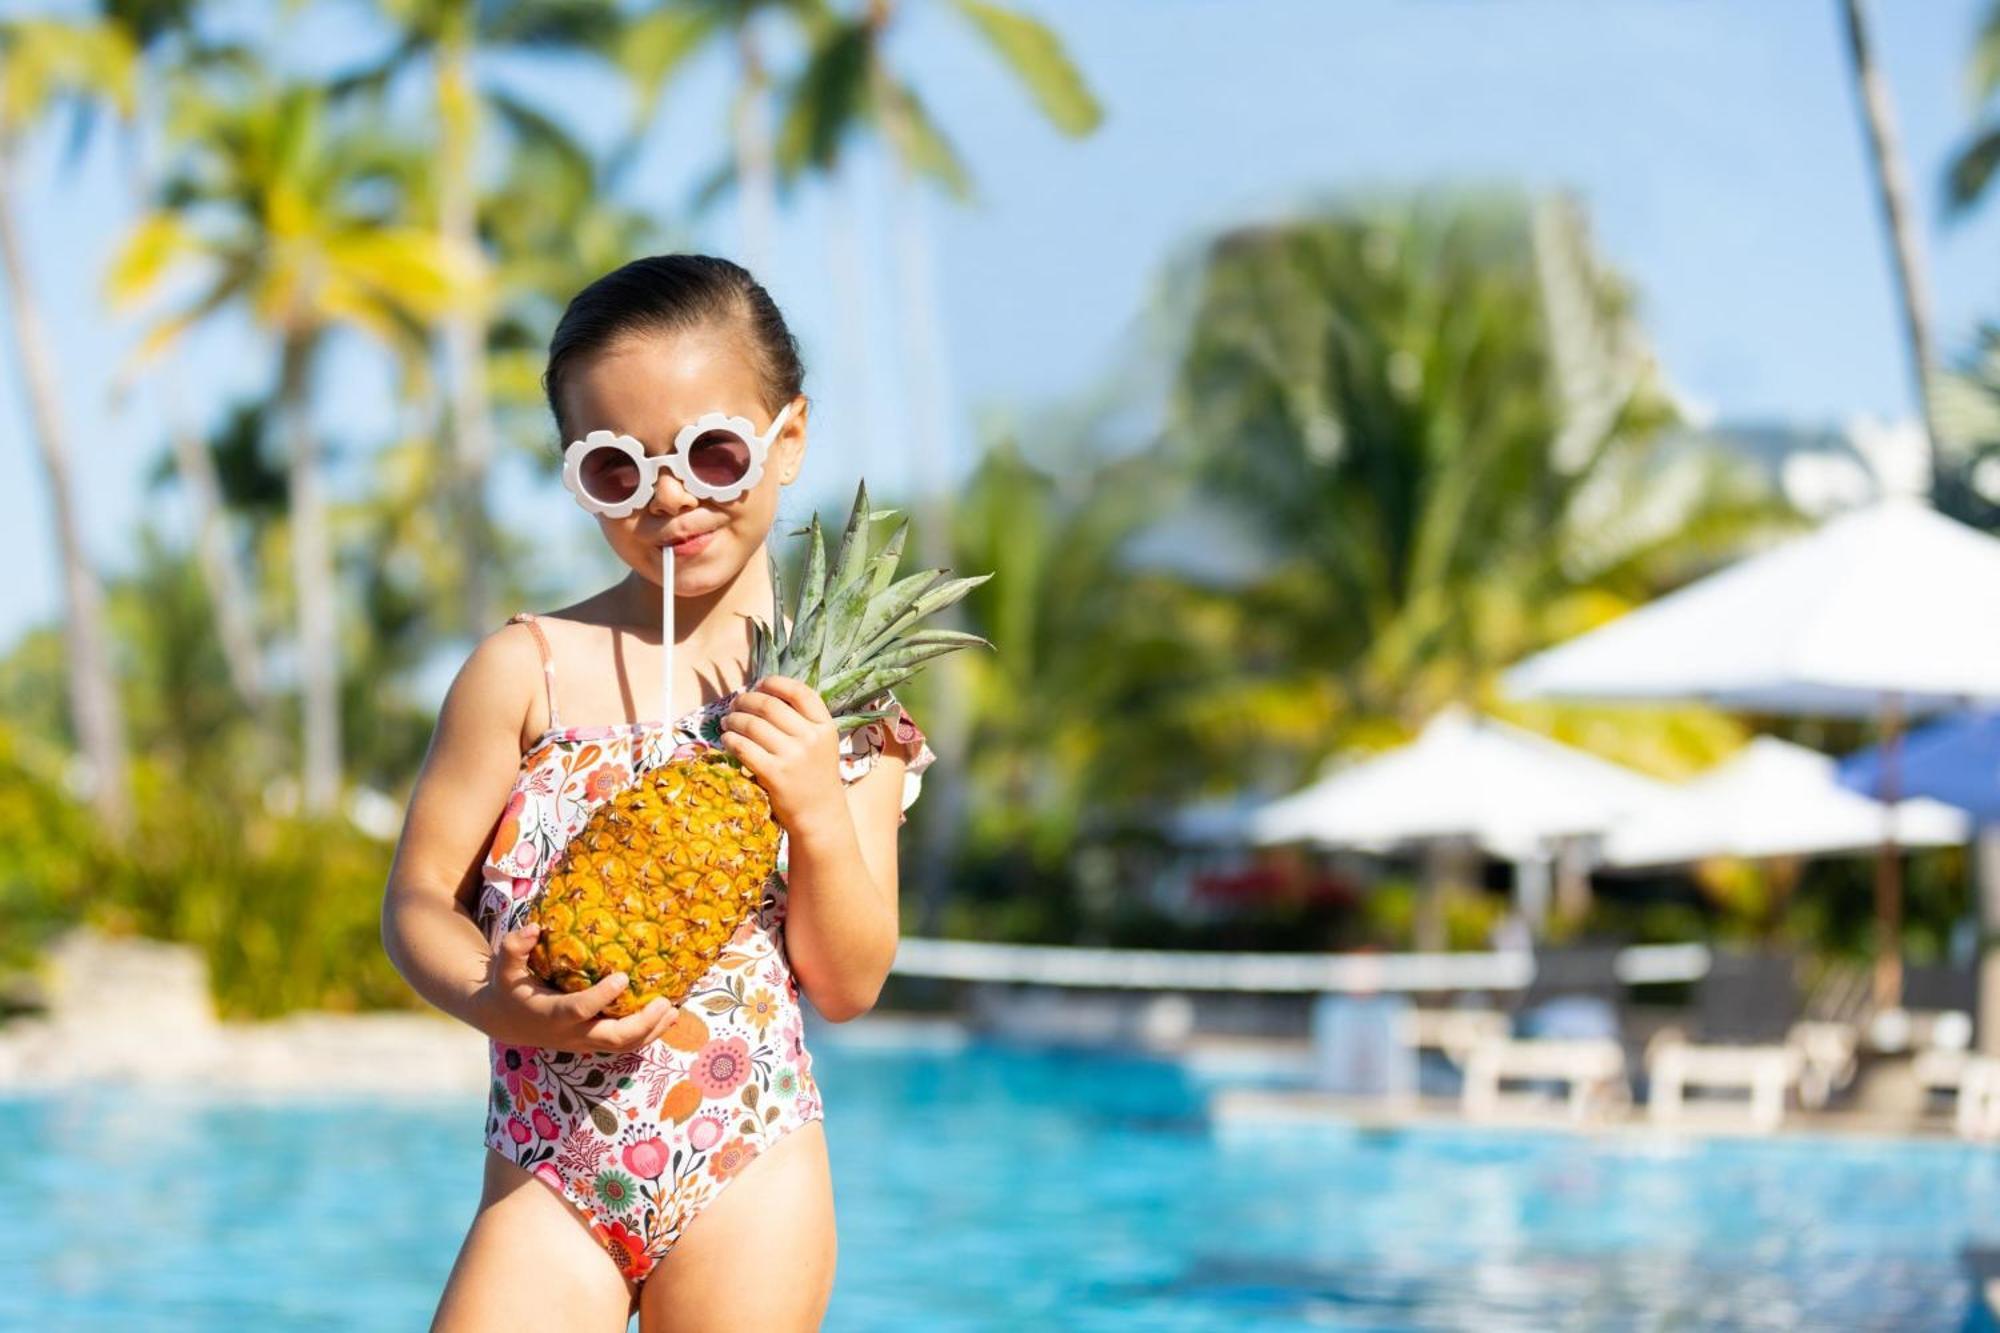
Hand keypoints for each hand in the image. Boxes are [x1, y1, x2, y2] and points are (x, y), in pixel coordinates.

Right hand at [472, 922, 681, 1054]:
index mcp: (551, 1014)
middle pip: (612, 1038)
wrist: (506, 1021)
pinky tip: (667, 1017)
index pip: (580, 1009)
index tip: (622, 976)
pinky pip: (624, 1046)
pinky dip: (648, 1034)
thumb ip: (514, 947)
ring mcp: (583, 1042)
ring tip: (673, 1010)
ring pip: (622, 1047)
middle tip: (664, 1001)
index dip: (601, 996)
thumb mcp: (504, 967)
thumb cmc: (510, 988)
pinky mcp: (592, 1043)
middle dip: (641, 1023)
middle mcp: (570, 1033)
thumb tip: (534, 927)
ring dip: (651, 1032)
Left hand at [719, 674, 845, 832]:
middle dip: (746, 700)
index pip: (799, 692)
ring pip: (752, 725)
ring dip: (733, 719)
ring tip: (727, 722)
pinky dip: (730, 740)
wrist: (820, 814)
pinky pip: (743, 747)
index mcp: (824, 726)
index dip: (774, 683)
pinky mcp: (774, 774)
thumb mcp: (821, 743)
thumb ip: (802, 719)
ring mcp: (792, 756)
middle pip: (769, 705)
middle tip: (735, 704)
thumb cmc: (815, 775)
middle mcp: (810, 738)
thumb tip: (762, 693)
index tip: (758, 685)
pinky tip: (727, 740)